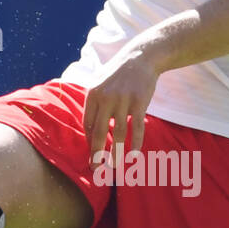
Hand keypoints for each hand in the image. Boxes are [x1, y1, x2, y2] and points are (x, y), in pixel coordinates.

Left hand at [83, 46, 159, 167]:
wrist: (140, 58)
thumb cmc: (118, 74)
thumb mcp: (99, 83)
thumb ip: (94, 105)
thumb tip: (89, 131)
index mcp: (92, 95)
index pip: (87, 125)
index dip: (90, 142)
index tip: (93, 155)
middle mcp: (106, 98)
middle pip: (99, 132)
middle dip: (97, 154)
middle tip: (96, 169)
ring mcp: (123, 101)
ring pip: (119, 134)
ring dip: (116, 153)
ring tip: (115, 166)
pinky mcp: (140, 103)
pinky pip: (137, 129)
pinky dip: (135, 144)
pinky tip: (133, 156)